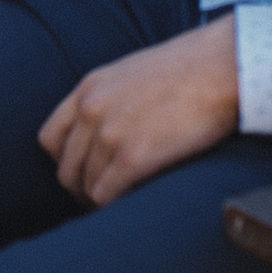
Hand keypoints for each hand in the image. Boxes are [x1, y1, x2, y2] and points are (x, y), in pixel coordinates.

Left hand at [38, 20, 239, 206]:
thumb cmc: (188, 70)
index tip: (87, 172)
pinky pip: (106, 195)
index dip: (66, 161)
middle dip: (82, 188)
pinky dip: (115, 205)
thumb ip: (109, 99)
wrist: (221, 67)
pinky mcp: (134, 156)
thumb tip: (106, 130)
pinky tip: (134, 199)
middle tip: (105, 196)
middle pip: (65, 168)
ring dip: (101, 200)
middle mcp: (91, 111)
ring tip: (123, 201)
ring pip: (85, 186)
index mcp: (89, 88)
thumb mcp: (131, 73)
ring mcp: (110, 134)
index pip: (50, 138)